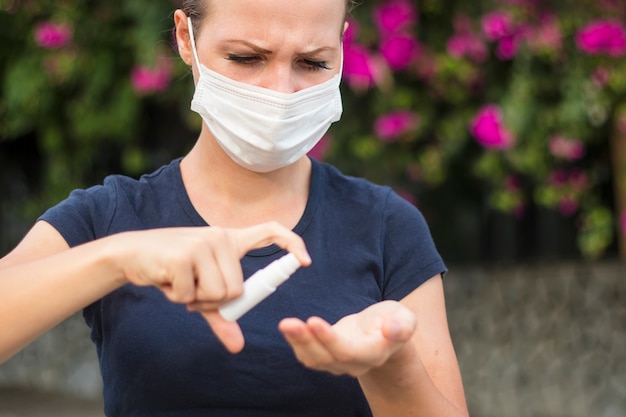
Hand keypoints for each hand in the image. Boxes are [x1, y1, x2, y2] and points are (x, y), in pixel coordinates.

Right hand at [113, 221, 310, 352]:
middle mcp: (221, 237)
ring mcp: (203, 243)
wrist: (132, 254)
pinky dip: (177, 297)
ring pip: (218, 294)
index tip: (306, 261)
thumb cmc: (172, 271)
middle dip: (213, 302)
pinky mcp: (184, 255)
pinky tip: (166, 280)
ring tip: (179, 284)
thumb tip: (238, 345)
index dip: (292, 243)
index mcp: (230, 240)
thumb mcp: (200, 292)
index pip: (270, 231)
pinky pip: (192, 295)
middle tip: (192, 293)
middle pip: (237, 289)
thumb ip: (222, 315)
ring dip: (195, 301)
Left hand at [278, 300, 416, 376]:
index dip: (330, 339)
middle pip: (327, 357)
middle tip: (289, 323)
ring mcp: (339, 364)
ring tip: (286, 324)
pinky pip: (308, 355)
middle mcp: (355, 364)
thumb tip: (392, 330)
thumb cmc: (393, 321)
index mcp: (374, 353)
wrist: (385, 333)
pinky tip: (288, 327)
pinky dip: (295, 342)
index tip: (314, 321)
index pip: (349, 351)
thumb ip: (403, 326)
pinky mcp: (327, 357)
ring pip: (314, 359)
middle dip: (306, 340)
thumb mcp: (405, 317)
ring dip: (297, 342)